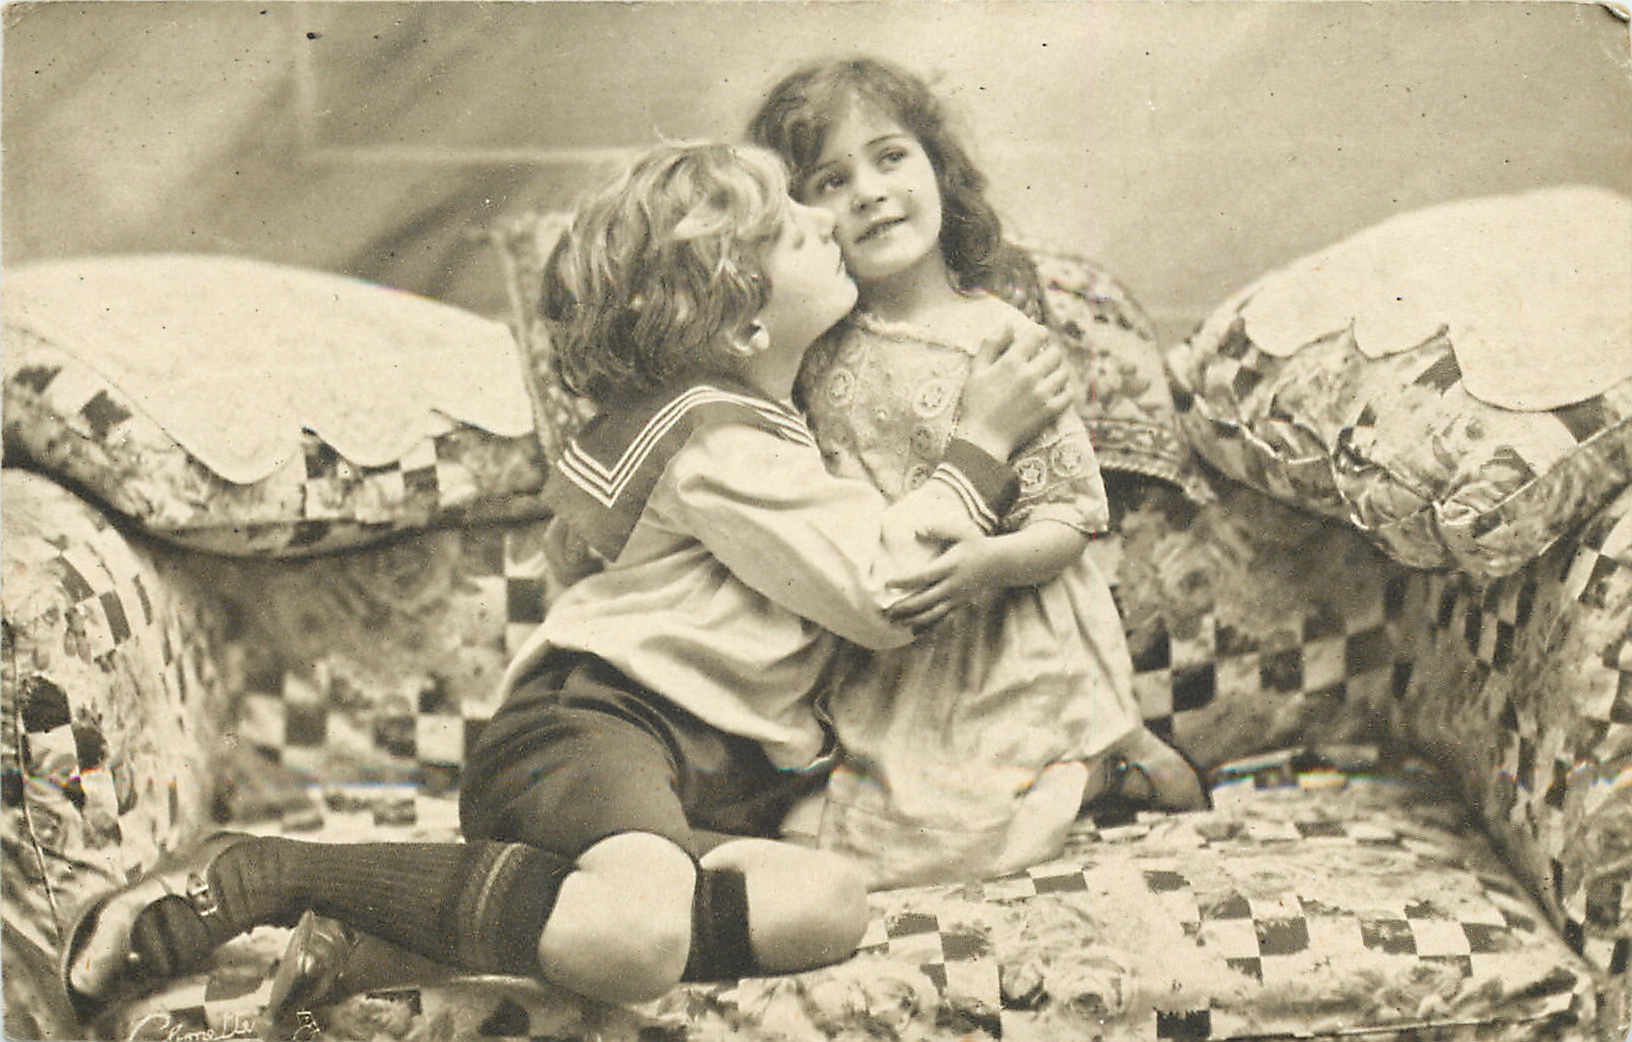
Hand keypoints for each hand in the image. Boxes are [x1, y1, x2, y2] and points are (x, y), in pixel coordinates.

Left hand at [884, 528, 1000, 629]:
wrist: (999, 563)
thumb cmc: (976, 544)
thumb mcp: (961, 531)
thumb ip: (939, 529)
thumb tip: (917, 530)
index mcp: (949, 566)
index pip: (923, 576)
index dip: (904, 581)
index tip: (888, 583)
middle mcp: (952, 585)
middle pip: (925, 600)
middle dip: (905, 607)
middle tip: (886, 611)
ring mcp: (957, 597)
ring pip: (933, 613)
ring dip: (914, 620)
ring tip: (897, 623)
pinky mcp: (960, 604)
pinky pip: (942, 618)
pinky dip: (929, 626)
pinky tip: (915, 631)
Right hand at [955, 324, 1075, 459]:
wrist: (983, 439)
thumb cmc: (976, 404)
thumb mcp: (976, 370)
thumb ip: (991, 344)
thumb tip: (1008, 324)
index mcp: (1012, 362)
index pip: (1038, 335)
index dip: (1039, 334)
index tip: (1036, 340)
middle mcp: (1030, 375)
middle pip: (1055, 353)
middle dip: (1050, 352)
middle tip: (1042, 360)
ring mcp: (1043, 394)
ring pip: (1064, 372)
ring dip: (1057, 371)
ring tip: (1048, 376)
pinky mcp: (1050, 411)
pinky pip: (1068, 394)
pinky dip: (1064, 390)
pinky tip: (1055, 391)